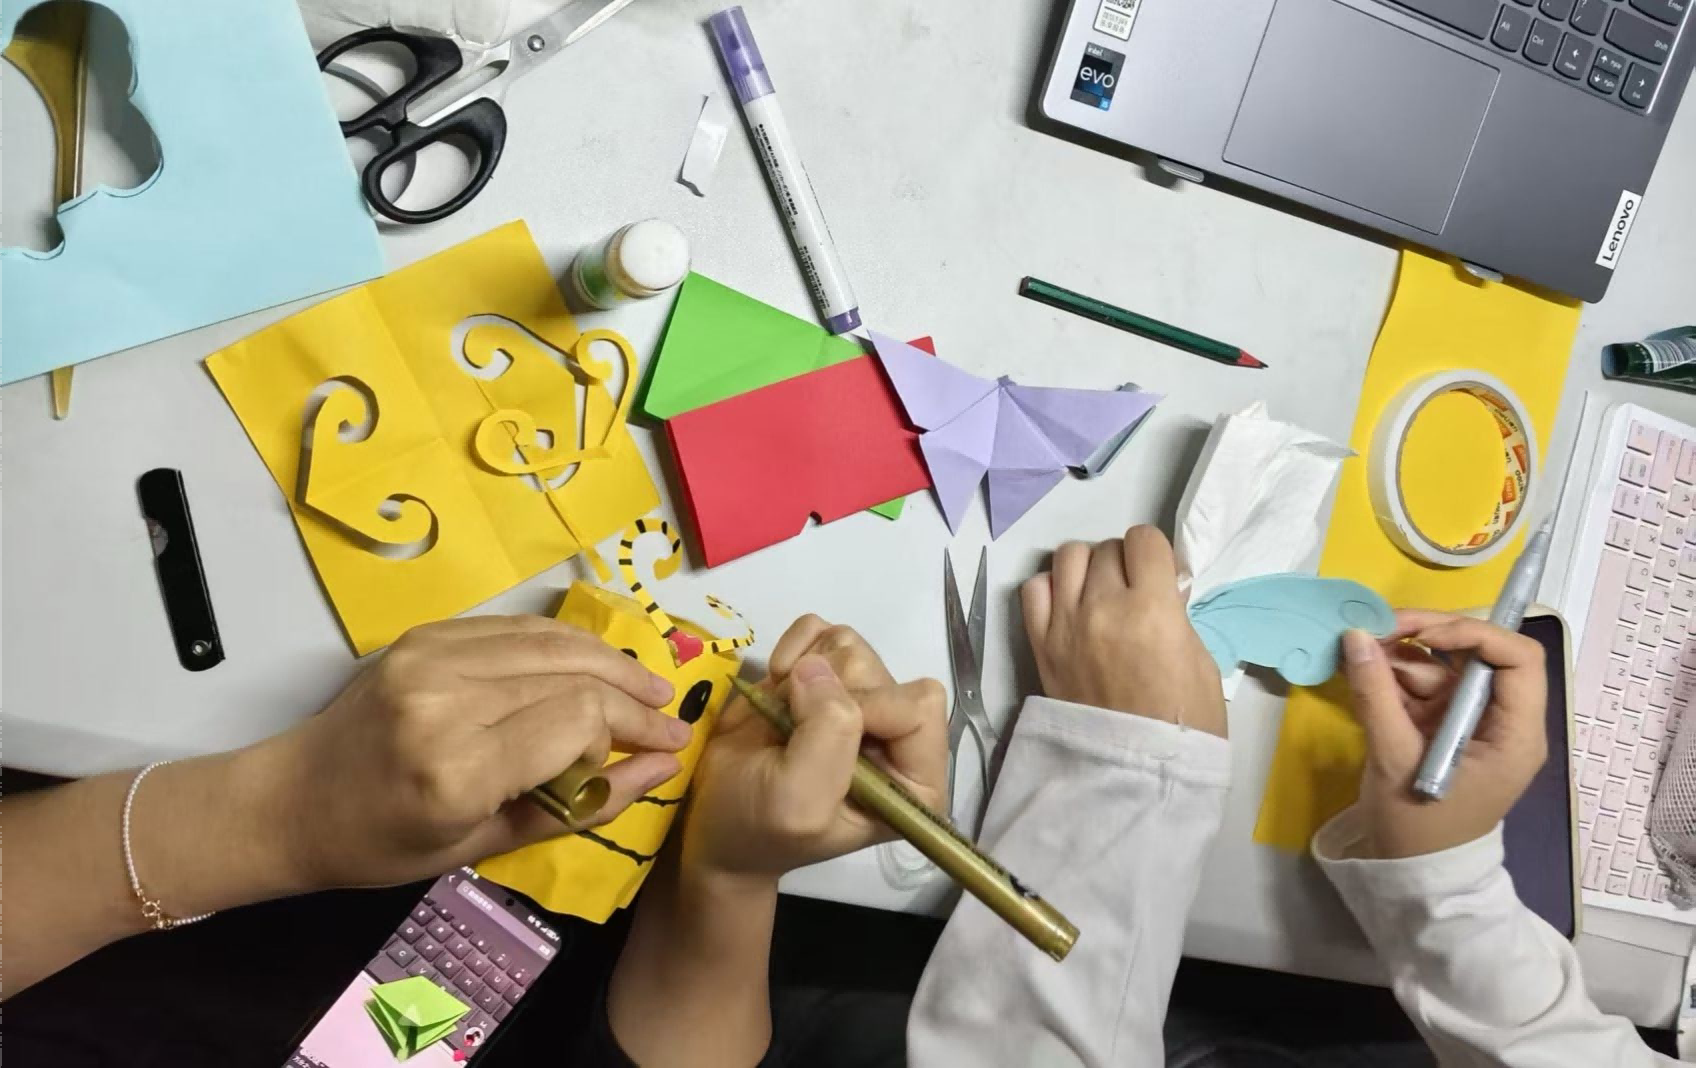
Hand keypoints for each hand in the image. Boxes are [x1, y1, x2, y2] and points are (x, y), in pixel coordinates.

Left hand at [260, 615, 691, 888]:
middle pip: (572, 675)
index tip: (667, 746)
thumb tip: (660, 769)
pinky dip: (563, 644)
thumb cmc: (383, 845)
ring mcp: (431, 658)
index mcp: (456, 768)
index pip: (577, 718)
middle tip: (668, 718)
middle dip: (631, 696)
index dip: (633, 726)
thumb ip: (582, 805)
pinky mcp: (425, 636)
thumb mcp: (485, 846)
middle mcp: (444, 700)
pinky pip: (516, 628)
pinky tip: (591, 663)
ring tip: (644, 687)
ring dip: (608, 661)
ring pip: (551, 641)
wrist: (291, 801)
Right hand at [678, 617, 948, 881]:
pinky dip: (793, 645)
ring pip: (851, 648)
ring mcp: (862, 699)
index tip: (814, 734)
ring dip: (805, 674)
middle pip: (880, 674)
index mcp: (914, 780)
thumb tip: (817, 668)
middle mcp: (897, 735)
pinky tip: (776, 679)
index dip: (866, 709)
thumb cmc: (759, 828)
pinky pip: (822, 629)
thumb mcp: (798, 804)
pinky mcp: (826, 672)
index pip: (919, 709)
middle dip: (826, 695)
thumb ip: (826, 737)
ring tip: (780, 715)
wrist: (714, 819)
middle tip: (788, 734)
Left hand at [1020, 525, 1226, 736]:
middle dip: (1123, 562)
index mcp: (1152, 609)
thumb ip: (1178, 615)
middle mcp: (1103, 606)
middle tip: (1131, 591)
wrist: (1135, 772)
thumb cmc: (1183, 723)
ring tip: (1098, 593)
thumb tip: (1163, 587)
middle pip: (1107, 548)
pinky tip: (1068, 607)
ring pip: (1068, 556)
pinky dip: (1051, 588)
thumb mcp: (1201, 662)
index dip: (1154, 554)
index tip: (1157, 574)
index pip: (1144, 540)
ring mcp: (1065, 623)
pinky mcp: (1040, 643)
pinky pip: (1033, 588)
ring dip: (1087, 567)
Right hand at [1341, 610, 1548, 858]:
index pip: (1518, 660)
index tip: (1423, 632)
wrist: (1414, 876)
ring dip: (1403, 658)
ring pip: (1447, 668)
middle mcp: (1504, 721)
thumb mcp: (1393, 758)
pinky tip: (1365, 674)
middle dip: (1428, 636)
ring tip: (1359, 657)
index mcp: (1516, 734)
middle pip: (1479, 655)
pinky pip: (1427, 688)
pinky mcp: (1447, 729)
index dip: (1475, 633)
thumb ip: (1376, 693)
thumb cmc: (1418, 826)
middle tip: (1377, 629)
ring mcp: (1475, 723)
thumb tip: (1355, 636)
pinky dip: (1396, 678)